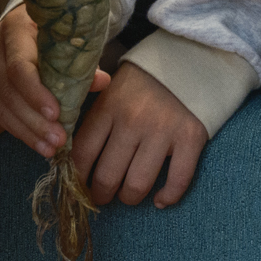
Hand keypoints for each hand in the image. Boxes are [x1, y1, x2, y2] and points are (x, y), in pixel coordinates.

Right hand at [0, 1, 106, 156]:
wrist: (28, 21)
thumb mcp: (68, 36)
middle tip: (58, 140)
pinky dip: (18, 130)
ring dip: (27, 131)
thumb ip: (82, 60)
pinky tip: (37, 143)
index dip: (36, 93)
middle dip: (34, 120)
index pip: (19, 66)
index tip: (56, 114)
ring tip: (49, 148)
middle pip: (9, 90)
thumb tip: (102, 82)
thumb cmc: (54, 28)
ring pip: (1, 105)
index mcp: (14, 27)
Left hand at [71, 59, 210, 206]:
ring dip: (129, 198)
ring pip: (138, 185)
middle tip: (102, 197)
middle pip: (108, 176)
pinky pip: (178, 180)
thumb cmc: (142, 82)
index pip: (82, 154)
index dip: (77, 178)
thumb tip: (69, 157)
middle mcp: (133, 121)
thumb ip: (93, 120)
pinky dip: (168, 197)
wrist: (188, 59)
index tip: (79, 186)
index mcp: (108, 107)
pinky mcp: (191, 137)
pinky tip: (161, 200)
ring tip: (128, 195)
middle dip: (101, 195)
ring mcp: (163, 131)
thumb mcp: (110, 91)